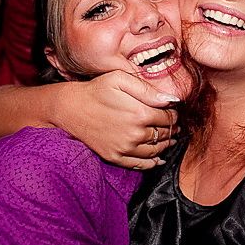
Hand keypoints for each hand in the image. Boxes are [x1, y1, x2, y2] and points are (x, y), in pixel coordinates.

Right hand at [54, 69, 181, 169]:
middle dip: (172, 129)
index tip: (173, 112)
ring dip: (166, 145)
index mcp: (140, 113)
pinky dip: (153, 163)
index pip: (169, 117)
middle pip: (164, 134)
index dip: (174, 115)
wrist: (70, 108)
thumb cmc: (96, 89)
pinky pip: (141, 165)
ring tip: (170, 139)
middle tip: (175, 126)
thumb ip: (148, 90)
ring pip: (156, 150)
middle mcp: (135, 134)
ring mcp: (125, 148)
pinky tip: (158, 159)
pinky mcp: (115, 157)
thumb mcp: (121, 79)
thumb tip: (172, 100)